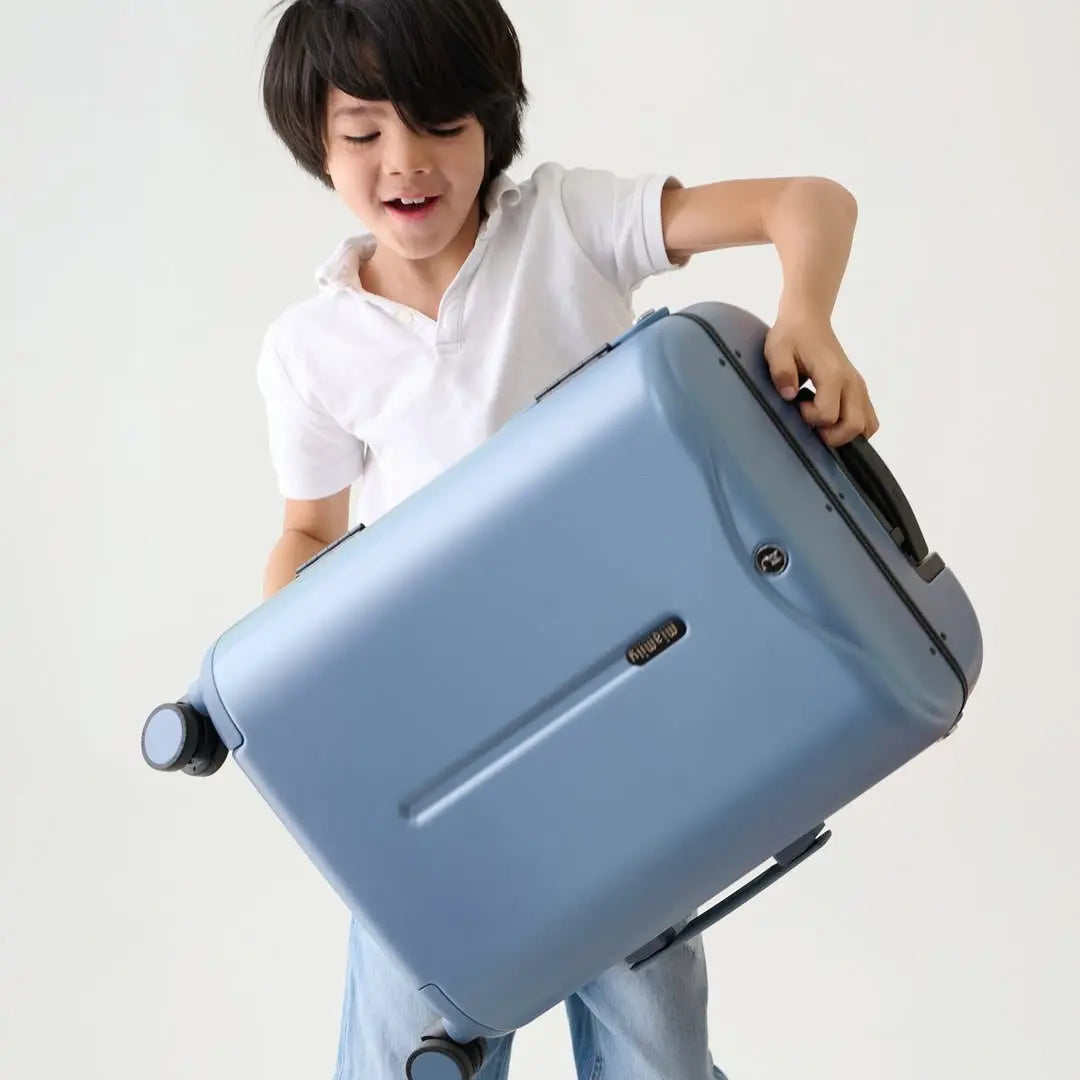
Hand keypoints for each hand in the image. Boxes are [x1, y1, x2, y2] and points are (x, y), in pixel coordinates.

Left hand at [763, 310, 878, 446]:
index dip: (810, 417)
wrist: (808, 320)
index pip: (829, 414)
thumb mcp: (777, 350)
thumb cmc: (791, 336)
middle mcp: (852, 383)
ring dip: (844, 433)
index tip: (797, 403)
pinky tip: (834, 420)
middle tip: (811, 421)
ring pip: (867, 426)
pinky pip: (869, 419)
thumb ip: (782, 372)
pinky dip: (855, 427)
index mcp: (833, 374)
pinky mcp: (860, 389)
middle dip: (830, 434)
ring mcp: (859, 387)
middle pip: (854, 426)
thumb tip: (789, 395)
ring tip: (822, 422)